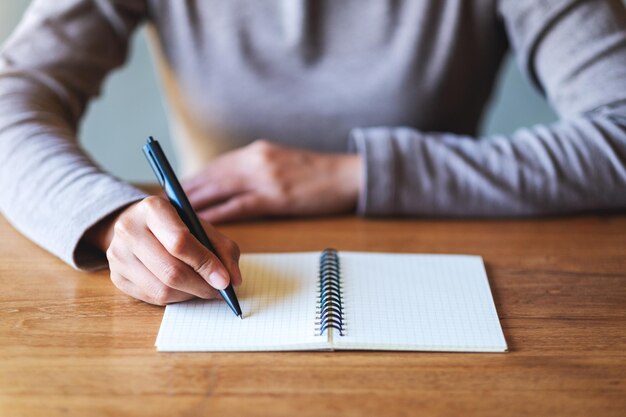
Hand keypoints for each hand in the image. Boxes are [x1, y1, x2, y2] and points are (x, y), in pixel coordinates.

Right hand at [85, 196, 241, 305]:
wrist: (136, 225)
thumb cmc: (174, 225)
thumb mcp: (201, 226)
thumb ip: (222, 249)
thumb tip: (233, 280)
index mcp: (153, 208)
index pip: (180, 242)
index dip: (205, 264)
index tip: (224, 280)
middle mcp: (129, 229)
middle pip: (171, 270)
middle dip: (201, 285)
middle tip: (219, 290)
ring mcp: (118, 255)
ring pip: (162, 289)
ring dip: (190, 294)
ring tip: (203, 288)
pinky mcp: (116, 276)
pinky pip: (152, 298)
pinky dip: (175, 299)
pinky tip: (185, 289)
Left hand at [182, 140, 362, 222]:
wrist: (348, 174)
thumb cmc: (315, 172)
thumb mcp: (279, 162)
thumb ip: (253, 170)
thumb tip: (227, 185)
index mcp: (255, 152)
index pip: (214, 166)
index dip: (191, 179)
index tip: (171, 190)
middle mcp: (254, 160)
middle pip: (209, 176)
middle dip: (183, 192)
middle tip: (160, 206)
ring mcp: (264, 177)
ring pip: (218, 190)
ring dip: (193, 205)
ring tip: (172, 218)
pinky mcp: (275, 196)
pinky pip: (238, 207)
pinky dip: (218, 216)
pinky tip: (202, 226)